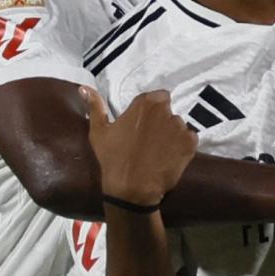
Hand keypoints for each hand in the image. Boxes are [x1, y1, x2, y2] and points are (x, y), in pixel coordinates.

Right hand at [80, 86, 194, 206]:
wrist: (132, 188)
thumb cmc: (113, 158)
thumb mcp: (99, 131)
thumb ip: (95, 106)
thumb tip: (84, 87)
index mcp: (145, 103)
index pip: (158, 97)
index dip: (152, 111)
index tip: (144, 124)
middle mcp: (166, 110)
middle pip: (169, 112)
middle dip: (162, 122)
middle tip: (150, 140)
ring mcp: (180, 127)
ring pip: (179, 127)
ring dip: (172, 135)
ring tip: (159, 151)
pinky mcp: (190, 144)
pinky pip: (189, 140)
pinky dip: (182, 147)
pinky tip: (169, 158)